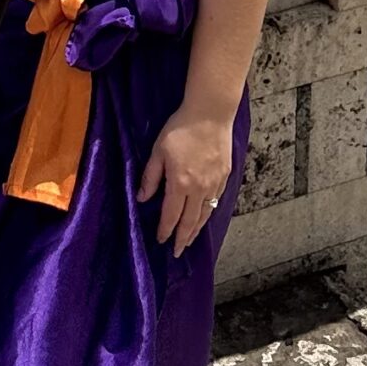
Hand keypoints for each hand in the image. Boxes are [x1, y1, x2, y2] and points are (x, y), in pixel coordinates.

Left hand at [138, 100, 234, 257]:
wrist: (210, 113)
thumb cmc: (181, 129)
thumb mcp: (158, 151)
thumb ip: (150, 176)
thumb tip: (142, 198)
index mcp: (180, 183)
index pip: (171, 215)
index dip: (165, 230)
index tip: (161, 240)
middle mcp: (199, 189)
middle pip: (190, 221)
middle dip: (182, 238)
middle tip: (177, 252)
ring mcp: (214, 184)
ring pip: (205, 214)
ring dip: (196, 230)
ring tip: (190, 240)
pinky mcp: (224, 177)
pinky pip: (215, 201)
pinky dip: (208, 213)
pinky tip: (204, 216)